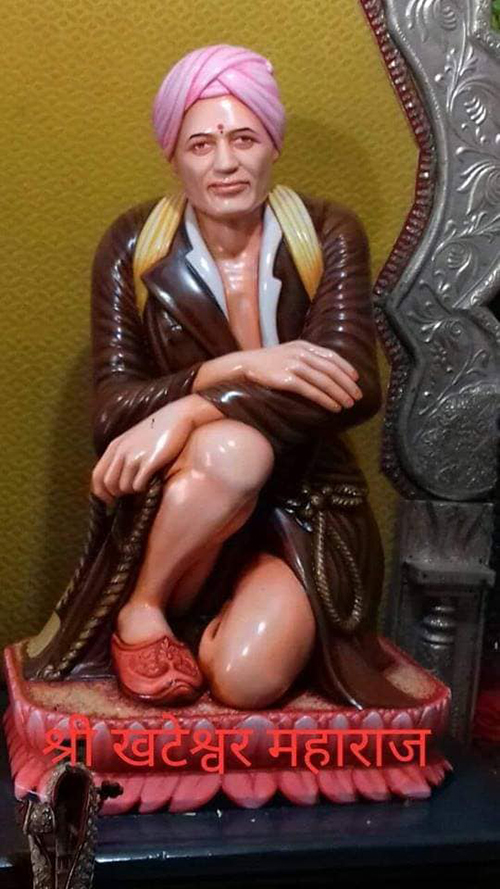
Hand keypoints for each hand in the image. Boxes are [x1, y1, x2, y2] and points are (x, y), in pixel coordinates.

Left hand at [91, 399, 194, 503]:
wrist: (178, 416)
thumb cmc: (158, 429)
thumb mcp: (132, 438)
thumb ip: (122, 455)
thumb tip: (118, 478)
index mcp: (115, 446)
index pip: (97, 476)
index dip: (101, 492)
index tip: (110, 501)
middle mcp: (121, 451)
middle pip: (108, 484)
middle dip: (117, 494)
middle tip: (128, 496)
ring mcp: (135, 456)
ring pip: (123, 487)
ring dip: (132, 491)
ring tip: (142, 486)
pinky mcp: (150, 461)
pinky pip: (138, 484)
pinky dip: (143, 488)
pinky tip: (150, 482)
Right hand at [241, 341, 362, 411]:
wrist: (244, 364)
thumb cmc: (267, 362)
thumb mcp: (288, 352)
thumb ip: (306, 357)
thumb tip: (325, 370)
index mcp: (303, 345)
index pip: (331, 355)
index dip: (346, 367)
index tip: (356, 379)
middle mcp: (301, 353)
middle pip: (331, 369)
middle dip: (346, 384)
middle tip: (357, 396)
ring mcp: (293, 365)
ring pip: (324, 381)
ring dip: (339, 393)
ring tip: (348, 404)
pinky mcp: (286, 379)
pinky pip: (311, 391)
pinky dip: (325, 399)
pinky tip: (333, 406)